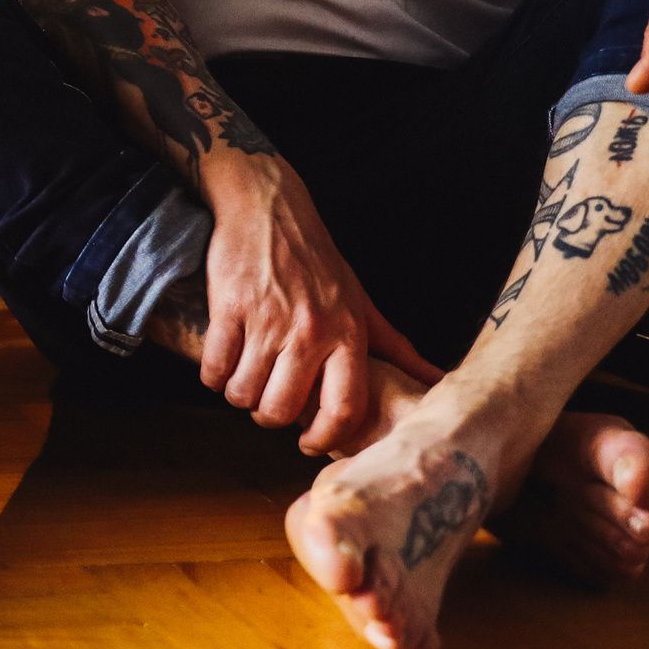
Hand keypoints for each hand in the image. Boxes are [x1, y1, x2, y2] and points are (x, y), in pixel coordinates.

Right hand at [200, 156, 439, 453]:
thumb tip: (436, 379)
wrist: (270, 208)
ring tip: (243, 379)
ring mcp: (267, 320)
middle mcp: (310, 331)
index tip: (308, 441)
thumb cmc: (318, 261)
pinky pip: (214, 368)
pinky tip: (221, 363)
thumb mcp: (363, 303)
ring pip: (243, 393)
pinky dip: (213, 375)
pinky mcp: (229, 308)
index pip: (343, 409)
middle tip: (266, 402)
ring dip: (238, 395)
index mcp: (347, 335)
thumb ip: (395, 347)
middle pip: (281, 409)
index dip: (322, 436)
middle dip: (268, 415)